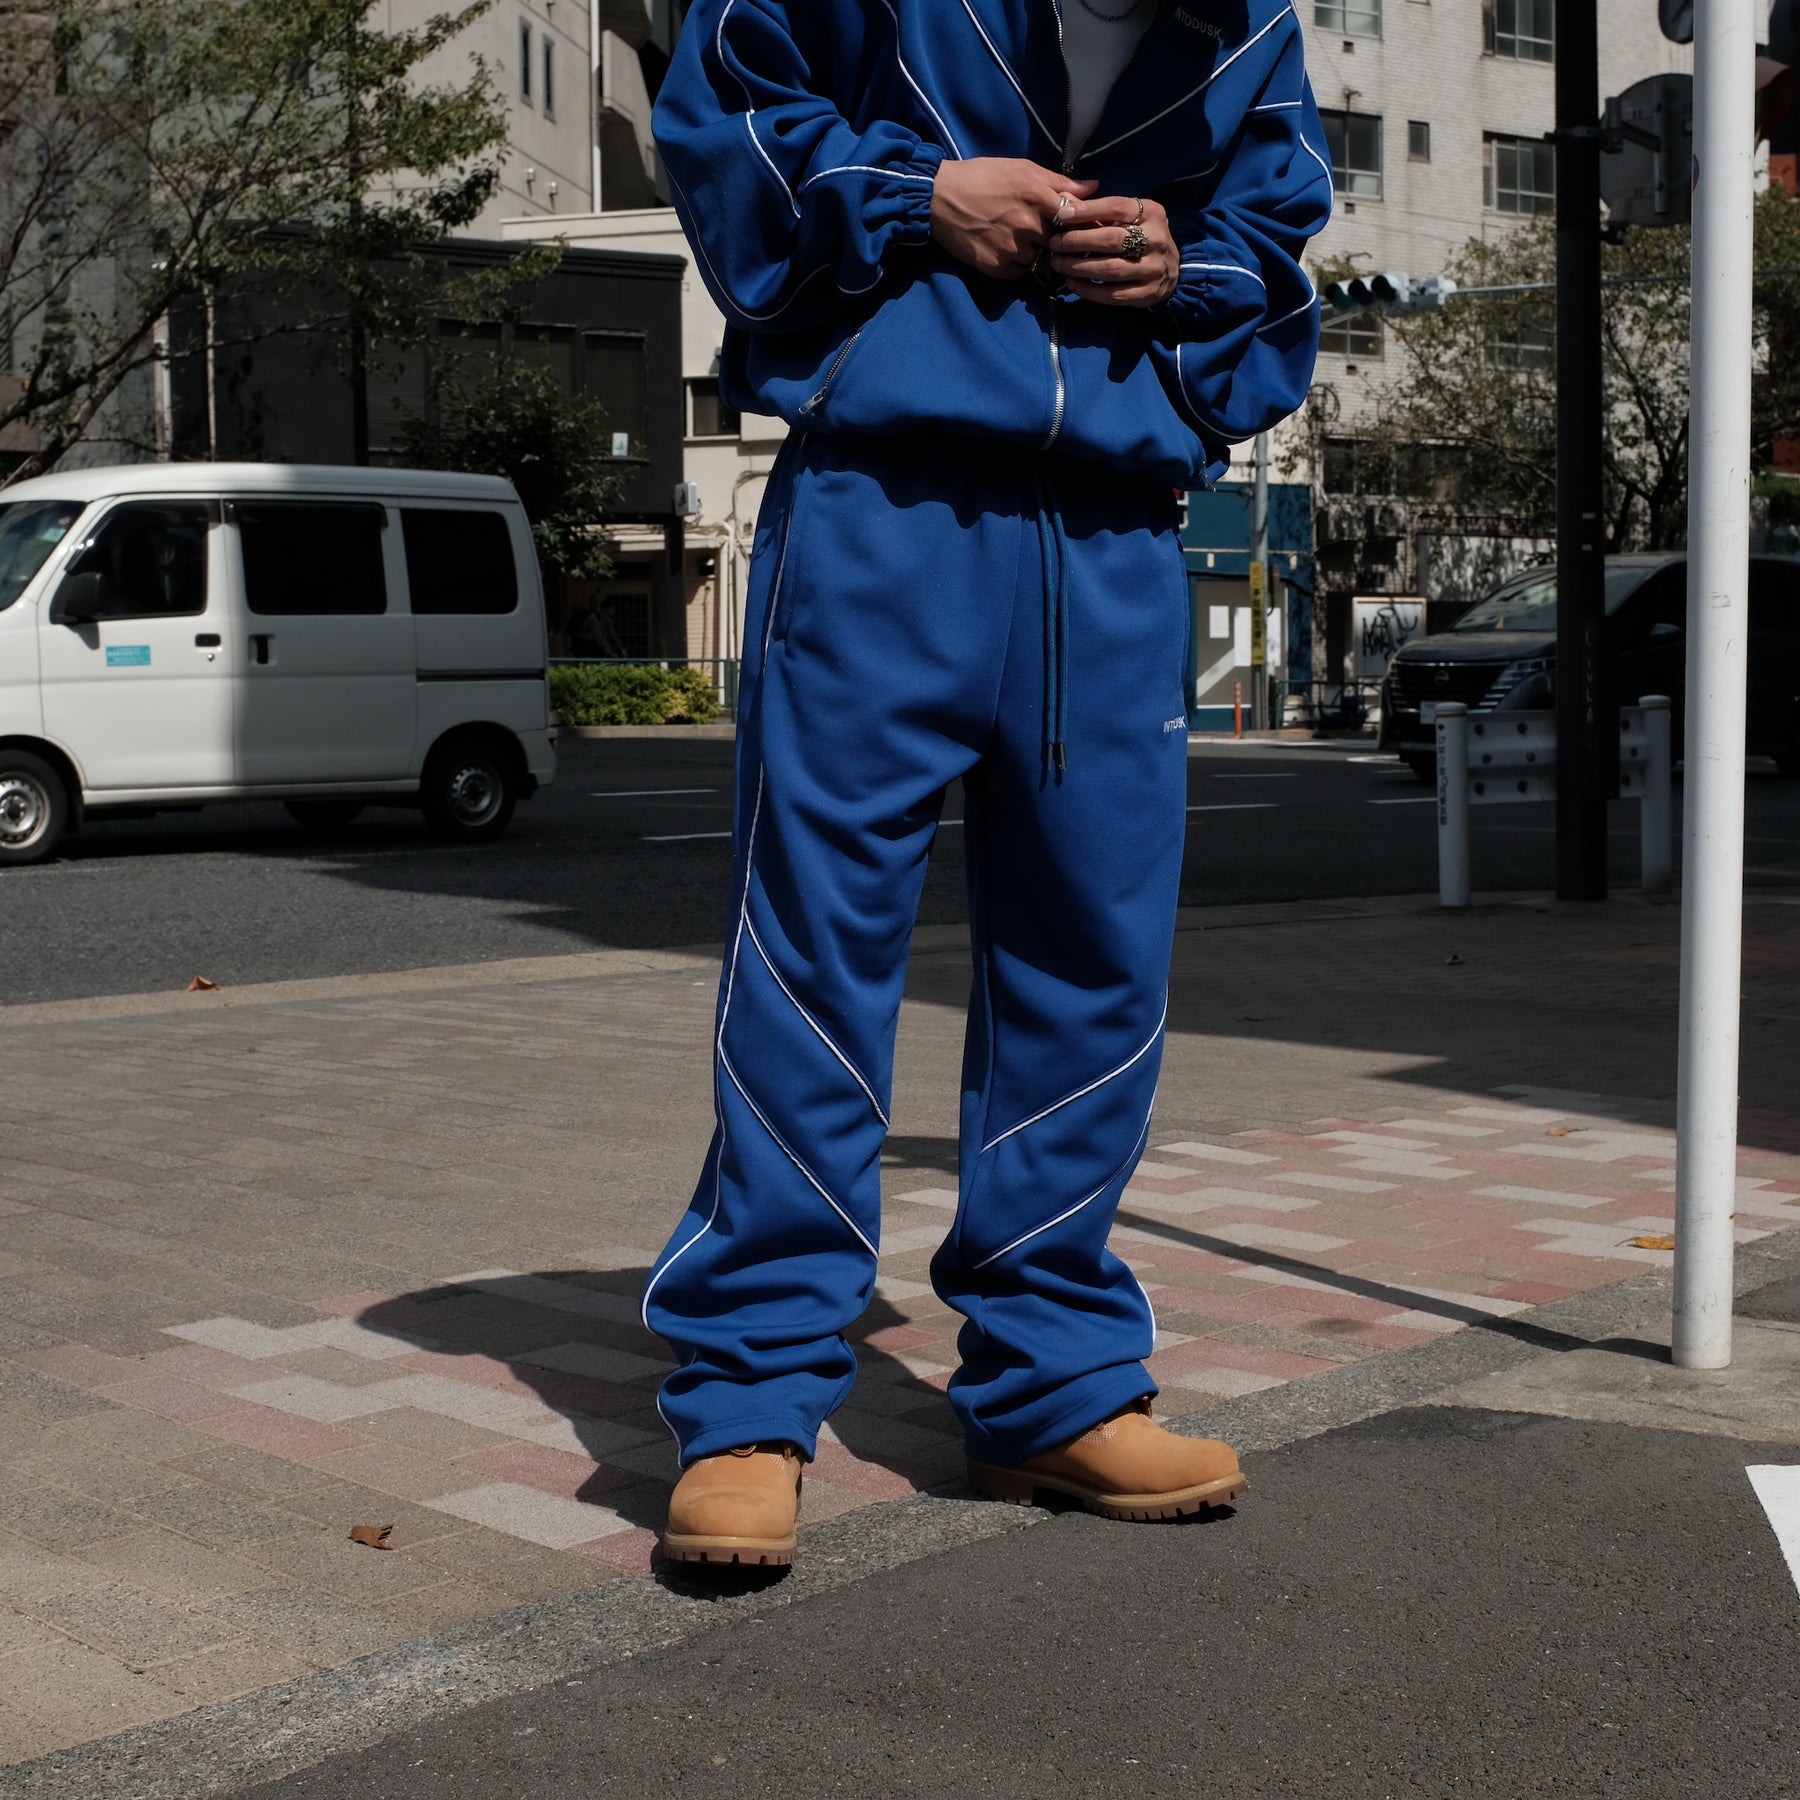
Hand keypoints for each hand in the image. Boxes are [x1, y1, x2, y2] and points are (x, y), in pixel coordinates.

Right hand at [931, 159, 1096, 279]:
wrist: (939, 197)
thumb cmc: (982, 177)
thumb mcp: (1022, 169)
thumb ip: (1059, 182)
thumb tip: (1093, 188)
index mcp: (1037, 196)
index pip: (1075, 218)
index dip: (1080, 224)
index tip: (1081, 227)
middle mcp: (1028, 225)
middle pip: (1059, 242)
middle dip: (1054, 239)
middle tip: (1041, 231)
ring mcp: (1012, 249)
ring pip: (1039, 260)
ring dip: (1034, 252)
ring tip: (1015, 237)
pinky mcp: (997, 267)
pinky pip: (1019, 272)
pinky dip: (1016, 264)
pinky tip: (1003, 247)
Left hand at [1049, 195, 1179, 306]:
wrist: (1172, 268)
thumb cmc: (1142, 236)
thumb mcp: (1130, 217)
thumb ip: (1100, 210)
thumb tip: (1064, 199)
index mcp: (1152, 213)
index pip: (1117, 207)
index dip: (1087, 210)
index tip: (1061, 215)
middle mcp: (1156, 239)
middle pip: (1111, 240)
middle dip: (1078, 241)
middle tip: (1055, 244)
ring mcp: (1153, 268)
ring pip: (1110, 269)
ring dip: (1079, 267)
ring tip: (1059, 264)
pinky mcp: (1147, 294)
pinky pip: (1112, 294)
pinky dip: (1088, 290)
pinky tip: (1072, 283)